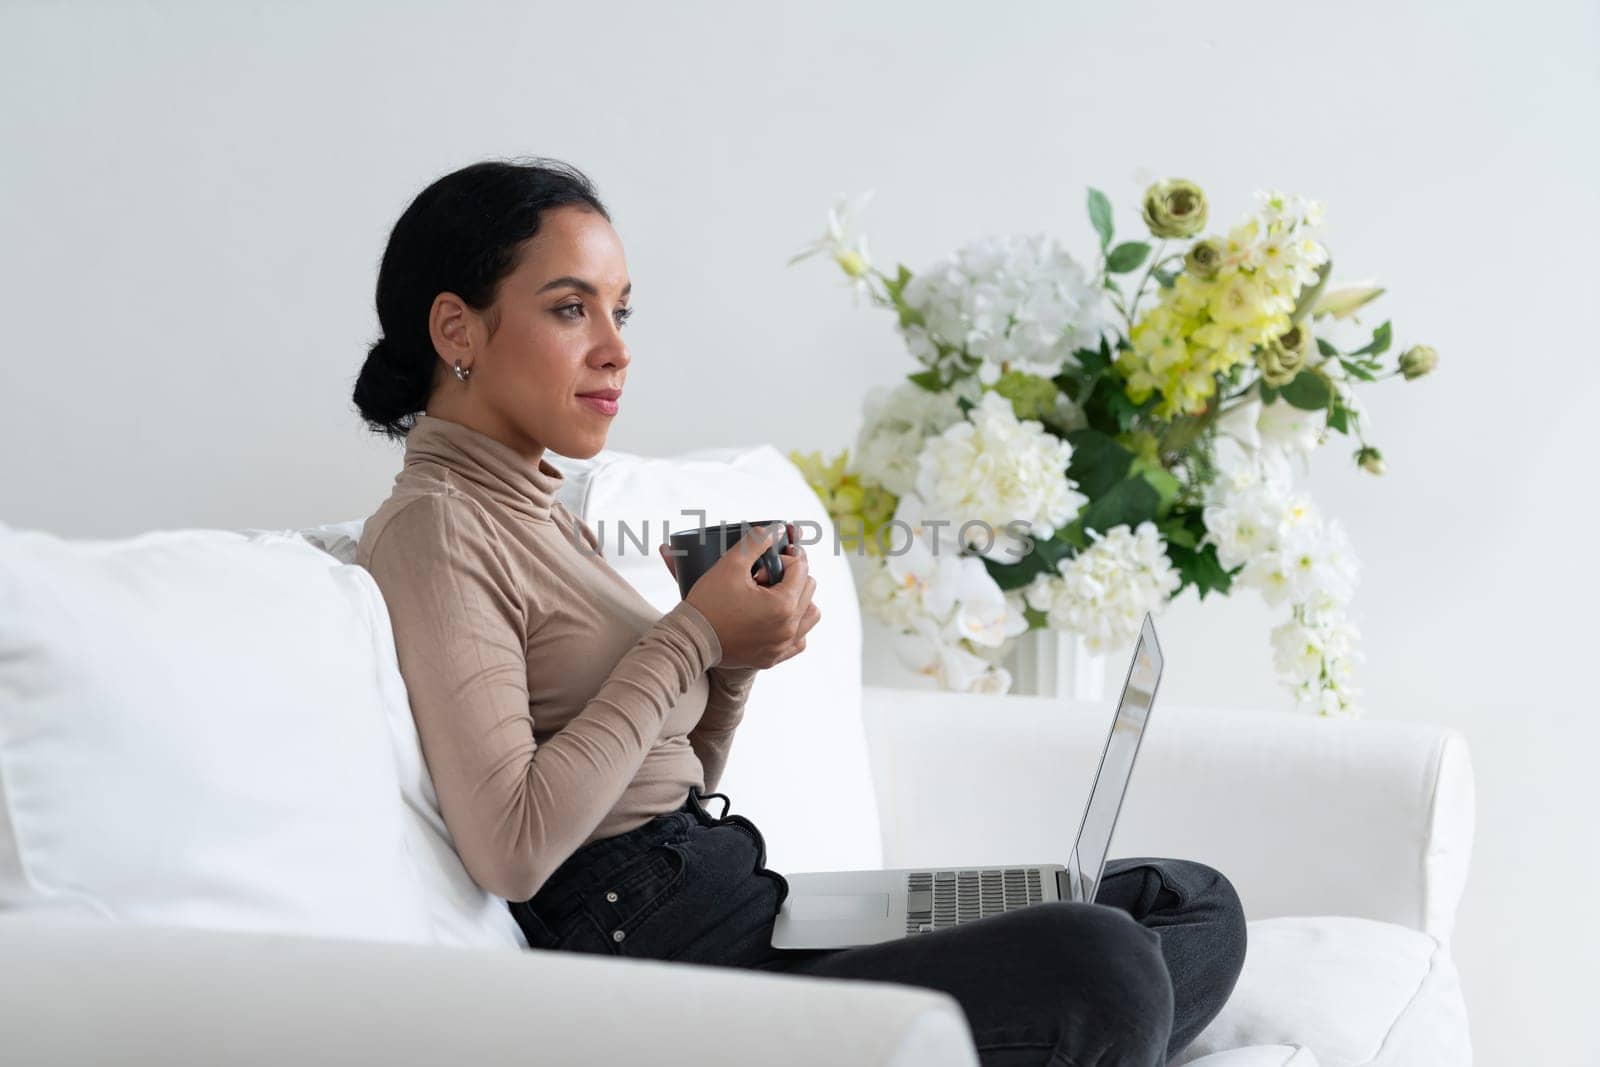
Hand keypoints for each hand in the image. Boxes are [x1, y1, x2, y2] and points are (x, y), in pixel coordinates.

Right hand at [658, 522, 819, 669]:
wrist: (690, 640)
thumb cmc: (708, 602)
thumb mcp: (730, 565)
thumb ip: (755, 542)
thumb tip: (778, 528)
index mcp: (783, 605)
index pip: (800, 569)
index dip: (784, 557)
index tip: (766, 559)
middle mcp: (789, 628)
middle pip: (809, 589)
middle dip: (790, 576)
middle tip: (765, 574)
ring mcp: (782, 646)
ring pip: (810, 614)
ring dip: (799, 599)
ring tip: (776, 593)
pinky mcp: (773, 658)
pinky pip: (798, 640)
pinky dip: (794, 626)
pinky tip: (777, 617)